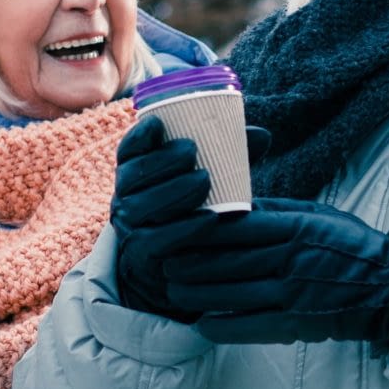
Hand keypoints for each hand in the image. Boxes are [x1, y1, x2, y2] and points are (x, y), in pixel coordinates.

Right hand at [110, 116, 268, 320]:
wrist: (177, 264)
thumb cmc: (191, 210)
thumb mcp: (204, 181)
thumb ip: (226, 158)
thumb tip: (262, 136)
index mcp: (135, 173)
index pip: (128, 150)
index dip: (139, 136)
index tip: (159, 124)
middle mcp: (125, 197)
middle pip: (135, 174)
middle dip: (162, 160)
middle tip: (192, 151)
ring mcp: (131, 227)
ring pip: (143, 205)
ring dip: (174, 190)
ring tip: (205, 180)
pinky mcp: (143, 253)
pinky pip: (159, 239)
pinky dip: (185, 227)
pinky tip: (209, 218)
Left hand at [159, 198, 388, 356]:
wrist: (388, 288)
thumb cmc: (349, 246)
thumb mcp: (315, 215)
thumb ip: (275, 212)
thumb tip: (231, 206)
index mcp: (295, 228)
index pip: (237, 227)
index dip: (201, 230)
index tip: (177, 228)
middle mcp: (290, 260)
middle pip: (227, 261)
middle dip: (189, 263)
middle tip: (163, 262)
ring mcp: (291, 295)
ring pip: (231, 294)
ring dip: (197, 294)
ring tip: (175, 290)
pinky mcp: (295, 324)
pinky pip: (249, 326)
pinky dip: (222, 327)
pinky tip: (202, 324)